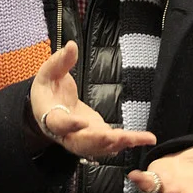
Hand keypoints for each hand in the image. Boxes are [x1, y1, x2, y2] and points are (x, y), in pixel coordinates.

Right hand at [31, 41, 155, 156]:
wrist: (49, 107)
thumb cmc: (48, 89)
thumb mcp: (49, 72)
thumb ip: (60, 61)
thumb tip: (72, 45)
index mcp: (51, 116)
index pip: (59, 123)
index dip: (70, 125)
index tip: (82, 122)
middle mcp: (66, 133)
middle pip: (80, 143)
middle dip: (99, 141)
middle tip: (114, 137)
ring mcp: (82, 137)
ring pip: (99, 147)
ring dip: (119, 143)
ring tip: (139, 139)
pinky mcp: (96, 135)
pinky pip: (110, 143)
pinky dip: (127, 142)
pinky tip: (143, 139)